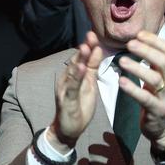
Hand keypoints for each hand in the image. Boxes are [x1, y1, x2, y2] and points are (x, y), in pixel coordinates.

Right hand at [48, 31, 102, 153]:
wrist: (68, 130)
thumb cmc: (79, 105)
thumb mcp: (89, 84)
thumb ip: (93, 67)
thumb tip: (98, 49)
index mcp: (75, 75)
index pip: (82, 58)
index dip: (88, 46)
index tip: (94, 34)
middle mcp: (67, 80)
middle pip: (76, 62)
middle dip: (84, 50)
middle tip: (90, 36)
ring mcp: (65, 90)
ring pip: (72, 73)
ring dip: (79, 60)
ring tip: (85, 49)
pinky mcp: (66, 100)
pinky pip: (71, 88)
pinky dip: (75, 78)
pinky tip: (80, 70)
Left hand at [117, 31, 164, 149]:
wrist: (164, 125)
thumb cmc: (156, 95)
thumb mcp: (157, 76)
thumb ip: (151, 60)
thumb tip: (137, 37)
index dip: (154, 40)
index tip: (138, 34)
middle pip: (164, 61)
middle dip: (146, 50)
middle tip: (129, 44)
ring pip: (155, 79)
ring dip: (137, 68)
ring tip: (121, 61)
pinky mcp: (157, 110)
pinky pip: (146, 98)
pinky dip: (133, 90)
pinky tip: (121, 82)